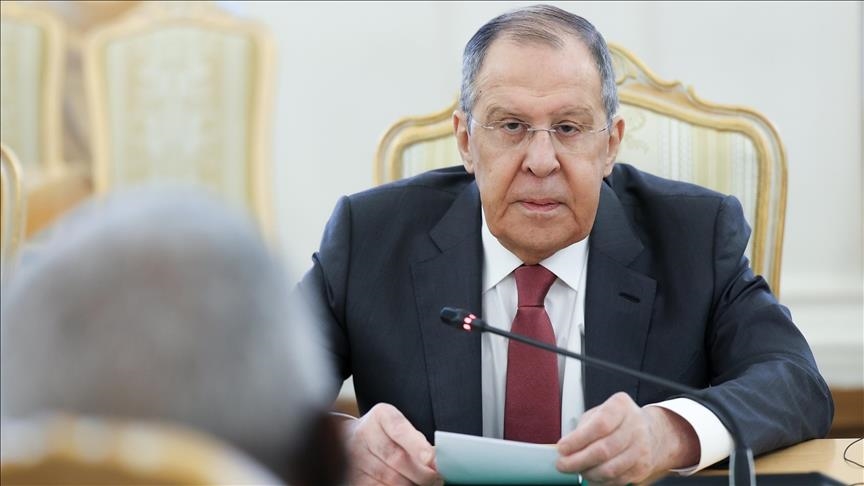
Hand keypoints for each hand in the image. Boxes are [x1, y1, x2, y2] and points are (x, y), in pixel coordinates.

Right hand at [344, 403, 441, 485]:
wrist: (349, 442)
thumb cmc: (385, 435)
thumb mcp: (399, 428)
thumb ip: (417, 442)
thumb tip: (435, 463)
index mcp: (380, 416)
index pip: (399, 429)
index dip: (416, 444)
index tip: (430, 458)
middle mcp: (364, 435)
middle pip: (397, 458)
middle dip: (422, 472)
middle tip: (437, 479)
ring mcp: (356, 458)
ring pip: (390, 478)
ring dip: (412, 484)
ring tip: (426, 484)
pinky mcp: (354, 479)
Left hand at [555, 392, 698, 485]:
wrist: (648, 432)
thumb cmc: (616, 421)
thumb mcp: (598, 413)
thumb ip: (582, 428)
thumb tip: (565, 449)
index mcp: (620, 406)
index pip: (599, 425)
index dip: (578, 440)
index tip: (562, 448)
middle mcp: (635, 426)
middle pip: (604, 450)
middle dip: (578, 460)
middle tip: (562, 464)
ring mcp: (641, 448)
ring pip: (610, 469)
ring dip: (588, 473)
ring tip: (576, 470)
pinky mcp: (642, 468)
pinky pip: (617, 480)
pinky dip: (600, 481)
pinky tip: (591, 476)